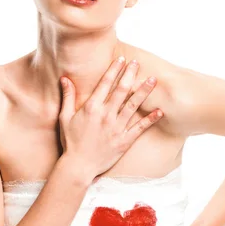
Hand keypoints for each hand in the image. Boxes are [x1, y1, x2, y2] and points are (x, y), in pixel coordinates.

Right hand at [58, 57, 163, 180]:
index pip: (105, 83)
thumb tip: (65, 78)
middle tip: (137, 63)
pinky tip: (159, 111)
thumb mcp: (64, 117)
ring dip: (144, 91)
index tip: (121, 59)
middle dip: (130, 75)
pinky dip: (150, 119)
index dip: (114, 70)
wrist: (79, 166)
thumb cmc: (71, 141)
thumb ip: (68, 97)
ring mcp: (116, 128)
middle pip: (121, 90)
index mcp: (91, 108)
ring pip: (133, 106)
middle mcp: (106, 115)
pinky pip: (140, 128)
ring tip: (153, 80)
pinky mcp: (124, 141)